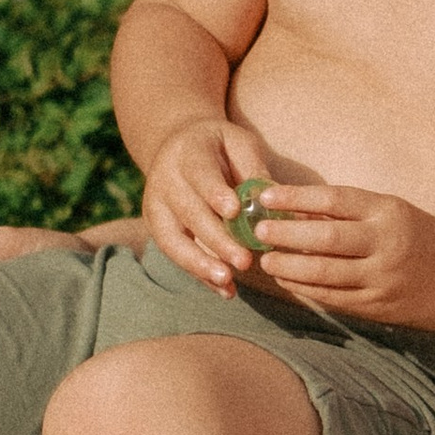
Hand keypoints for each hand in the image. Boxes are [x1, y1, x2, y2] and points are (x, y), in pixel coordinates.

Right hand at [140, 119, 270, 294]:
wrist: (179, 146)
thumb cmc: (220, 147)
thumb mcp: (239, 143)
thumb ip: (254, 169)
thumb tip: (278, 201)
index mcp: (188, 153)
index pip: (200, 174)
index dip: (214, 193)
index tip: (233, 212)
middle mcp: (165, 180)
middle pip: (189, 213)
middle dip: (216, 240)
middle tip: (244, 261)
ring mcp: (156, 206)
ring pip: (173, 240)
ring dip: (200, 264)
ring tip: (228, 283)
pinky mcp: (158, 228)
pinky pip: (176, 255)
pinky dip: (200, 275)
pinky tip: (226, 291)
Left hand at [246, 182, 434, 327]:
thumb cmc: (417, 236)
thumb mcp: (389, 211)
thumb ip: (346, 212)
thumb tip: (292, 209)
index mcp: (387, 212)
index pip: (334, 200)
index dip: (296, 198)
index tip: (267, 197)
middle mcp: (385, 245)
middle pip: (325, 239)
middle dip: (286, 235)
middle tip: (259, 230)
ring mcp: (381, 279)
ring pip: (324, 274)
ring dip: (289, 266)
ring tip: (266, 259)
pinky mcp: (376, 306)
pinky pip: (332, 297)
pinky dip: (305, 288)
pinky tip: (287, 279)